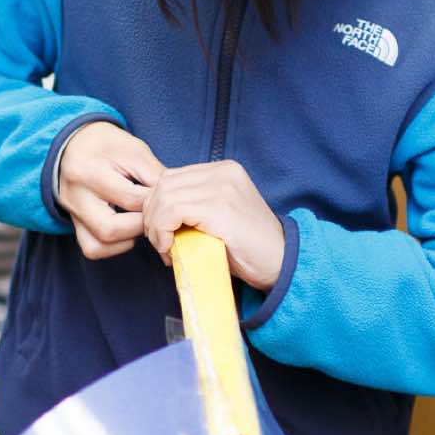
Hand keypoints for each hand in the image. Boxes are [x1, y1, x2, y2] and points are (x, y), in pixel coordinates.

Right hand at [57, 122, 163, 260]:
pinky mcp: (74, 224)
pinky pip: (92, 248)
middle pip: (110, 229)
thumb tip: (175, 201)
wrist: (76, 145)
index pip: (129, 199)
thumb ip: (154, 175)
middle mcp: (74, 196)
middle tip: (156, 215)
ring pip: (98, 244)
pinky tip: (127, 232)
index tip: (168, 199)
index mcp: (87, 171)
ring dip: (128, 239)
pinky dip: (114, 247)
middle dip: (141, 226)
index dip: (156, 203)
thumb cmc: (108, 146)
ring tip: (142, 222)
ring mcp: (72, 213)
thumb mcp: (134, 151)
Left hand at [141, 161, 285, 290]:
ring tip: (167, 249)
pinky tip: (169, 249)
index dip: (157, 206)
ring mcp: (222, 187)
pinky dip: (161, 232)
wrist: (282, 264)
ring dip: (155, 226)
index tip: (162, 234)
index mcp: (223, 170)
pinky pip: (171, 211)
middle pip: (163, 184)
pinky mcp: (220, 207)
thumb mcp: (218, 218)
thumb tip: (153, 212)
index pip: (170, 177)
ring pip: (163, 196)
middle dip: (152, 215)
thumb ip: (193, 206)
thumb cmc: (248, 249)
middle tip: (161, 244)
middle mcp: (223, 172)